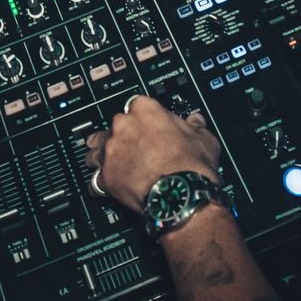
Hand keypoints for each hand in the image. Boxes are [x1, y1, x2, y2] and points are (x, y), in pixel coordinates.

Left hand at [84, 94, 222, 212]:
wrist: (180, 195)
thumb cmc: (192, 166)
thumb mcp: (204, 139)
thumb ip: (196, 126)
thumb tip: (196, 122)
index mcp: (146, 110)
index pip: (137, 105)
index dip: (143, 118)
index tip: (148, 126)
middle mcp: (124, 126)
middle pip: (115, 126)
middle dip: (122, 136)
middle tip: (134, 148)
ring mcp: (112, 150)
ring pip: (97, 148)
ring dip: (103, 154)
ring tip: (111, 164)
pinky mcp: (106, 176)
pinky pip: (95, 179)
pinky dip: (101, 183)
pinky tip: (106, 187)